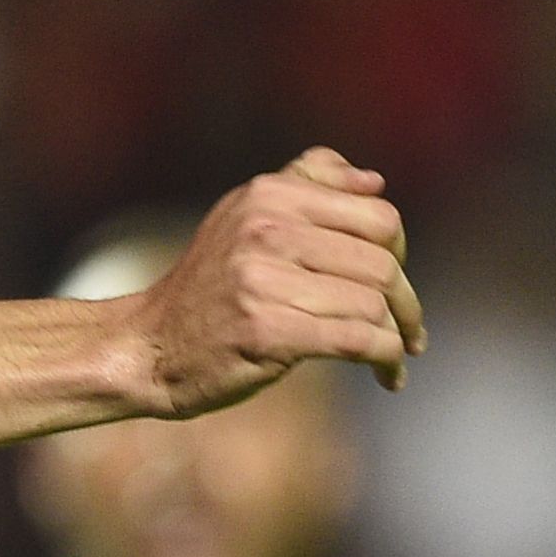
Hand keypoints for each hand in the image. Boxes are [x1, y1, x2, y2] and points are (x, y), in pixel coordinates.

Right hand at [136, 148, 423, 412]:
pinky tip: (385, 374)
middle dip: (406, 302)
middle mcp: (264, 229)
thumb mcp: (244, 215)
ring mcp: (263, 280)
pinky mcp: (267, 331)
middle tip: (406, 327)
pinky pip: (358, 340)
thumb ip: (307, 185)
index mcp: (268, 195)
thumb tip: (375, 182)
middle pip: (383, 263)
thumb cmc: (209, 287)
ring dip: (397, 337)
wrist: (149, 346)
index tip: (391, 281)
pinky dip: (385, 360)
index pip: (378, 216)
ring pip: (374, 304)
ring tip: (393, 354)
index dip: (399, 252)